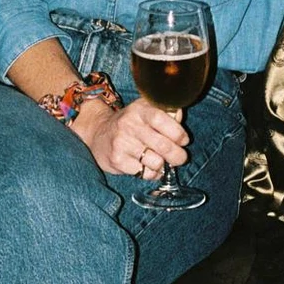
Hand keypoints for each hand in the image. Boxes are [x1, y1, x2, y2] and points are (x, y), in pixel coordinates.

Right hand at [71, 95, 188, 178]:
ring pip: (156, 162)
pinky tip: (148, 166)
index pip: (162, 119)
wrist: (99, 133)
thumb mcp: (145, 110)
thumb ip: (165, 112)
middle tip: (180, 158)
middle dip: (178, 155)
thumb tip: (179, 116)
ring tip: (160, 160)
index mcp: (139, 110)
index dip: (178, 132)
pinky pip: (145, 173)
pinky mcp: (117, 160)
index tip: (184, 140)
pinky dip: (152, 173)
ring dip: (163, 165)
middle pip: (163, 145)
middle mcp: (129, 125)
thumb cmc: (130, 122)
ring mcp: (122, 143)